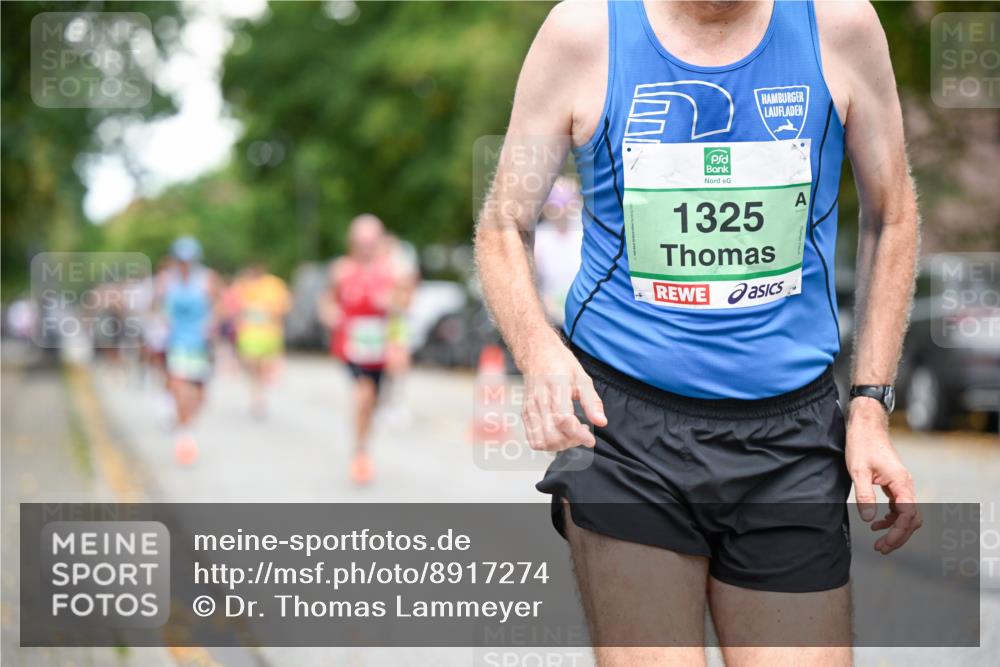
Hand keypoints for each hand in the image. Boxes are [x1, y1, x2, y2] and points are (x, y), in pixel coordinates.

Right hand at [519, 335, 607, 451]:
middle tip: (581, 434)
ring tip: (570, 435)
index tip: (590, 439)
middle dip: (570, 442)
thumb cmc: (560, 364)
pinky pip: (533, 438)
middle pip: (552, 435)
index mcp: (556, 389)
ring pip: (541, 441)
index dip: (579, 434)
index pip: (564, 420)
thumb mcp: (583, 379)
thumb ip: (592, 402)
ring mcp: (530, 408)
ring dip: (559, 446)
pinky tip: (558, 434)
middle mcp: (539, 400)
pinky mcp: (525, 414)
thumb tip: (601, 422)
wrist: (537, 354)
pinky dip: (547, 444)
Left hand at [845, 398, 921, 553]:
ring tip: (879, 542)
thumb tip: (868, 518)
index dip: (897, 533)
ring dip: (895, 529)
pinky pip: (899, 506)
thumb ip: (865, 495)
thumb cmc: (862, 444)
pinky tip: (876, 523)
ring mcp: (901, 485)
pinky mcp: (894, 484)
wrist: (866, 426)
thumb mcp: (858, 470)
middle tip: (881, 548)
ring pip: (907, 514)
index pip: (908, 516)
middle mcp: (906, 485)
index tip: (883, 543)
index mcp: (901, 483)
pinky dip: (891, 518)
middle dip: (899, 536)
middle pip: (912, 519)